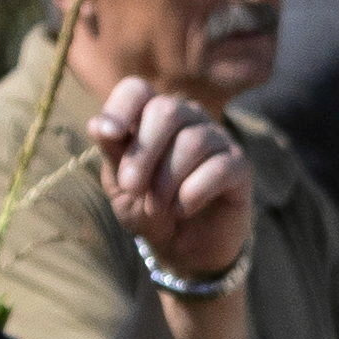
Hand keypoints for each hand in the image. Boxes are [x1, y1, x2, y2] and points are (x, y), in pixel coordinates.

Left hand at [80, 79, 253, 287]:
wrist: (181, 247)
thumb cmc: (147, 208)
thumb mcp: (119, 183)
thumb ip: (112, 152)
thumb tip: (98, 124)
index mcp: (152, 116)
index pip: (137, 90)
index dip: (121, 107)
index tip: (109, 135)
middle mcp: (188, 119)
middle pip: (167, 111)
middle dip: (143, 153)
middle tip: (131, 187)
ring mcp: (218, 140)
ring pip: (193, 141)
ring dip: (167, 180)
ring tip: (156, 206)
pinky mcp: (241, 167)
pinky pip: (219, 168)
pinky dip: (193, 193)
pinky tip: (182, 209)